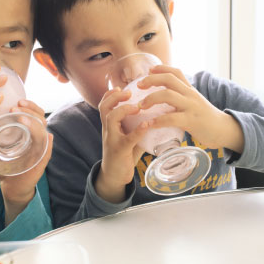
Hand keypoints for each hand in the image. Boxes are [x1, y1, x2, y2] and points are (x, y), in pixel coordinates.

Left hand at [0, 99, 53, 225]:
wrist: (12, 187)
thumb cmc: (5, 166)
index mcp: (28, 133)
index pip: (33, 113)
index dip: (28, 105)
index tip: (17, 100)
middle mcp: (37, 138)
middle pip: (40, 118)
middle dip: (31, 110)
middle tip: (17, 106)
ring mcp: (41, 150)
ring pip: (44, 131)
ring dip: (35, 123)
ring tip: (22, 117)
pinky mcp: (42, 162)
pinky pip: (48, 150)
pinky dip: (47, 143)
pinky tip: (46, 136)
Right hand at [96, 88, 149, 202]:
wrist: (114, 176)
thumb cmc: (124, 154)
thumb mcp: (129, 136)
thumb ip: (139, 126)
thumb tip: (160, 115)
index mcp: (109, 125)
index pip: (104, 104)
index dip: (110, 94)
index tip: (122, 87)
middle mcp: (108, 130)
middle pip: (104, 107)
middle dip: (114, 97)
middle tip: (128, 92)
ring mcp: (112, 140)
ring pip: (111, 119)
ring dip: (124, 110)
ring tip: (136, 106)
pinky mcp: (120, 150)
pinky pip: (128, 138)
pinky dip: (138, 130)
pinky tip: (147, 125)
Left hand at [137, 65, 243, 152]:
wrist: (223, 130)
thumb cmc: (205, 118)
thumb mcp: (195, 102)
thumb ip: (182, 98)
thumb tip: (165, 97)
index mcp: (190, 89)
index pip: (176, 72)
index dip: (161, 68)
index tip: (149, 70)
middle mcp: (190, 94)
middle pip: (169, 79)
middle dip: (151, 80)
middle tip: (138, 86)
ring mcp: (191, 107)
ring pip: (168, 95)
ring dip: (150, 99)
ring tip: (140, 106)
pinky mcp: (191, 121)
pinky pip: (171, 118)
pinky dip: (157, 120)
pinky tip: (149, 124)